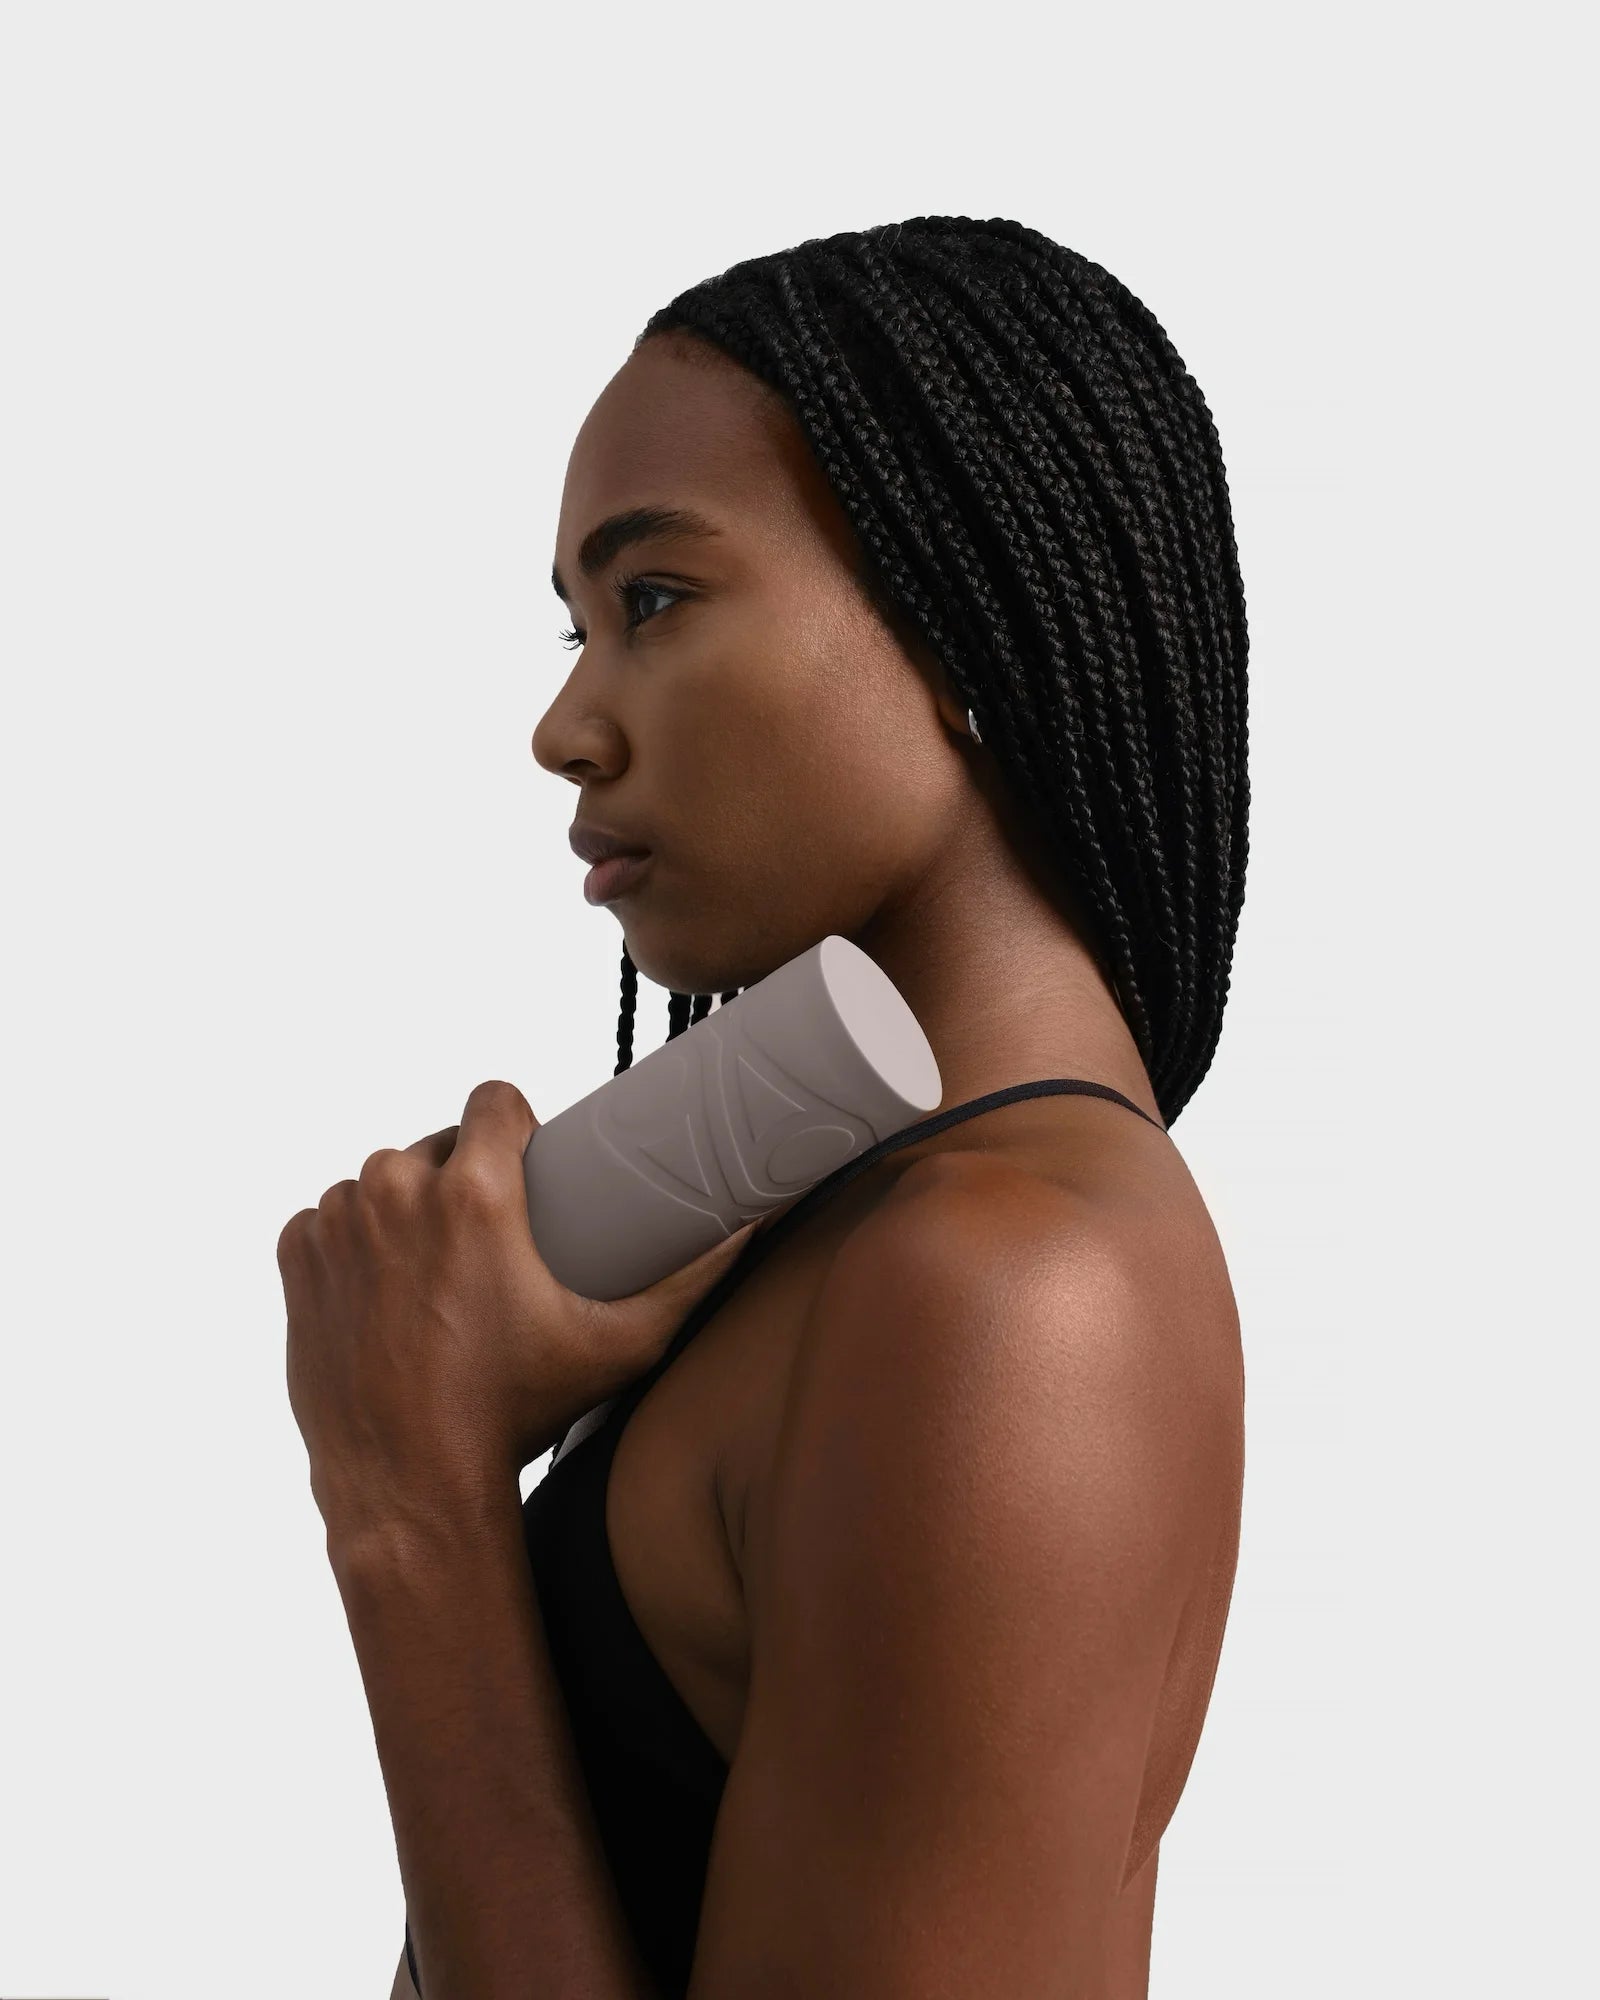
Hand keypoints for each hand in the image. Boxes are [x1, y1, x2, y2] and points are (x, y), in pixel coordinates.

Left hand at [278, 1078, 761, 1543]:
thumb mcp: (619, 1346)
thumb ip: (691, 1278)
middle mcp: (395, 1190)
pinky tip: (379, 1287)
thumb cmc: (518, 1414)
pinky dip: (349, 1244)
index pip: (492, 1097)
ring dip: (401, 1210)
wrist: (410, 1486)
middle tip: (484, 1241)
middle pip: (434, 1143)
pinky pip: (327, 1220)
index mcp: (473, 1191)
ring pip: (378, 1181)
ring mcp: (337, 1222)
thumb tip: (756, 1221)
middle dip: (458, 1177)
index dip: (511, 1125)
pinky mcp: (297, 1258)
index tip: (519, 1164)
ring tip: (432, 1270)